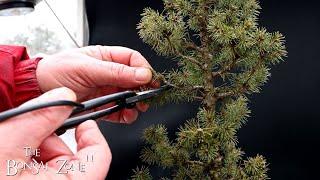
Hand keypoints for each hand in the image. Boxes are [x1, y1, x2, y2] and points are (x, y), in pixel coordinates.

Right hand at [0, 87, 109, 178]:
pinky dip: (29, 160)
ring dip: (37, 150)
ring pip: (56, 167)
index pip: (99, 159)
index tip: (82, 121)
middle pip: (75, 161)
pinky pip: (42, 173)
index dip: (93, 136)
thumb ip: (39, 117)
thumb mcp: (6, 144)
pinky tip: (10, 157)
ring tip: (12, 148)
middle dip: (53, 141)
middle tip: (29, 133)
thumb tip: (64, 96)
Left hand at [36, 46, 152, 123]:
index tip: (149, 79)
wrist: (38, 90)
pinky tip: (126, 114)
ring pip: (129, 96)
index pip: (132, 59)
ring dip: (135, 103)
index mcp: (106, 57)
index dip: (143, 68)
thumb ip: (115, 72)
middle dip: (143, 88)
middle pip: (134, 79)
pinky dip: (125, 114)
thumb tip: (142, 74)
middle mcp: (108, 74)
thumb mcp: (87, 68)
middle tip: (147, 96)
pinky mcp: (101, 106)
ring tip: (136, 107)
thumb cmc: (57, 71)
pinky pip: (118, 110)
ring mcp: (106, 90)